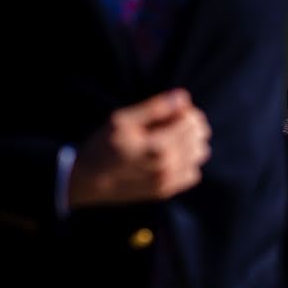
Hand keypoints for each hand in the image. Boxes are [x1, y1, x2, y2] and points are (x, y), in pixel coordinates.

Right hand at [68, 89, 211, 208]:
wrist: (86, 180)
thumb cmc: (103, 146)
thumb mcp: (122, 120)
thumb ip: (155, 108)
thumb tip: (183, 97)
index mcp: (158, 147)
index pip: (192, 121)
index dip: (184, 110)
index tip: (171, 109)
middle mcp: (168, 167)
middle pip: (199, 136)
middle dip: (189, 124)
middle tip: (171, 121)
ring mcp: (168, 181)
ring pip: (200, 154)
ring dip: (191, 142)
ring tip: (171, 137)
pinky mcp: (166, 191)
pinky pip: (193, 174)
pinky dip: (187, 162)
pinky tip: (171, 156)